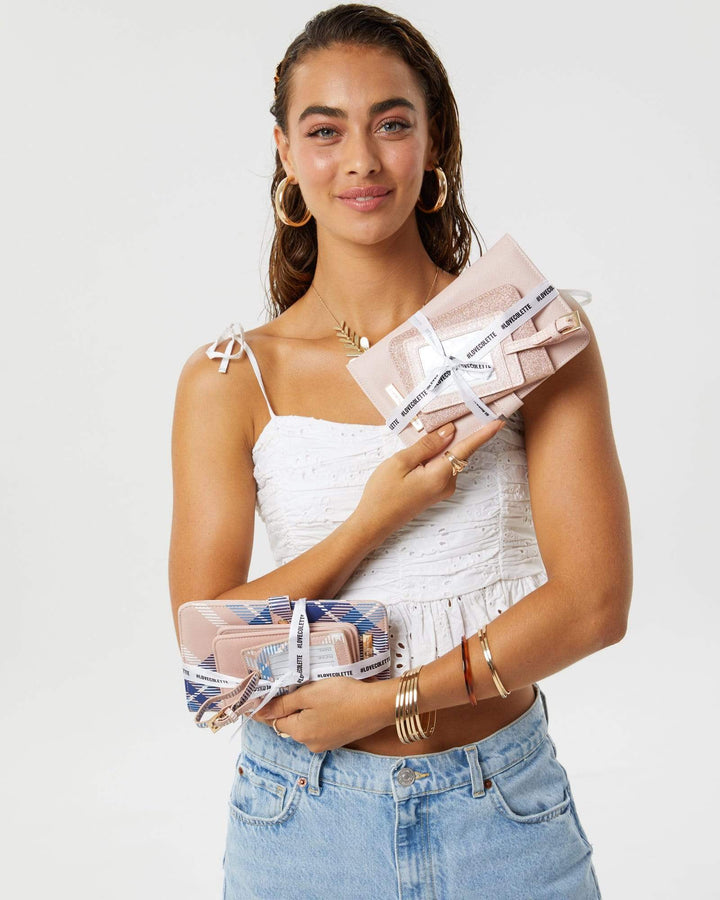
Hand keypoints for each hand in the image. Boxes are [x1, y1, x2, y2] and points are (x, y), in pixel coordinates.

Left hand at [252, 677, 389, 752]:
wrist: (377, 706)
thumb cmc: (343, 697)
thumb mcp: (309, 694)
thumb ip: (283, 703)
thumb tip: (259, 713)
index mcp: (299, 732)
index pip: (274, 720)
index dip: (272, 705)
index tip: (272, 692)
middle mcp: (310, 744)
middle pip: (291, 723)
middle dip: (291, 706)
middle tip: (300, 686)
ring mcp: (326, 743)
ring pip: (306, 724)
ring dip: (307, 710)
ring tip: (317, 692)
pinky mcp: (338, 739)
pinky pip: (320, 726)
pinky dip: (320, 715)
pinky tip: (330, 702)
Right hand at [352, 418, 505, 542]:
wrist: (374, 522)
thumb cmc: (383, 493)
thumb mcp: (401, 462)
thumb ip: (427, 445)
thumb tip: (449, 431)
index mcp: (440, 475)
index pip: (466, 449)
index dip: (483, 434)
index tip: (498, 421)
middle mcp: (447, 484)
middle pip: (458, 452)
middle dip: (456, 434)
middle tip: (451, 414)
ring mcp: (442, 489)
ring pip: (448, 459)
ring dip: (442, 446)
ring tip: (426, 434)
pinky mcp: (436, 491)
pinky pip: (442, 467)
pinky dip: (437, 456)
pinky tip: (422, 451)